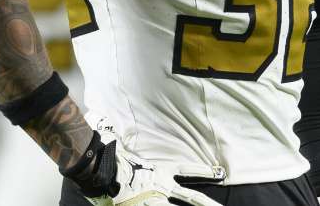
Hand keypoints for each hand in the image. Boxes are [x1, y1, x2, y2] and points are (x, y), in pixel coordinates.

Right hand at [70, 131, 222, 205]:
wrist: (100, 170)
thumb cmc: (112, 156)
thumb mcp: (127, 146)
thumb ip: (130, 142)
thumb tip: (113, 122)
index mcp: (159, 171)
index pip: (187, 171)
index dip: (204, 172)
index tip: (219, 173)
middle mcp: (160, 187)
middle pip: (190, 197)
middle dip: (207, 204)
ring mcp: (153, 200)